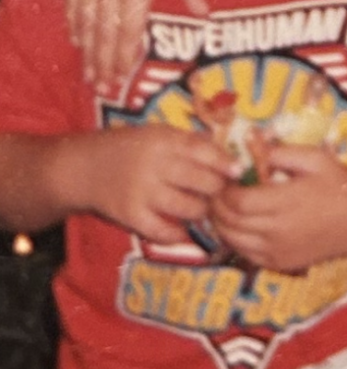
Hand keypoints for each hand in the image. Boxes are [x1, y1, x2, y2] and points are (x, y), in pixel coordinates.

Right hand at [64, 0, 205, 93]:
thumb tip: (205, 14)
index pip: (130, 28)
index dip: (126, 56)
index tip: (124, 78)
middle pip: (105, 31)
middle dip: (104, 63)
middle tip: (103, 89)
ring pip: (86, 20)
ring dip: (88, 49)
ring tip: (89, 73)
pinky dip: (74, 21)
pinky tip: (76, 38)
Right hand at [75, 126, 230, 245]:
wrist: (85, 168)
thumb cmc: (129, 148)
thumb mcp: (157, 134)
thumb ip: (189, 143)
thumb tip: (228, 155)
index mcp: (162, 140)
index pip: (202, 151)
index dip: (224, 162)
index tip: (239, 171)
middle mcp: (154, 165)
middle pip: (201, 182)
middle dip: (218, 190)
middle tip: (224, 194)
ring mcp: (142, 193)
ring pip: (188, 208)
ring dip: (202, 211)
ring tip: (203, 209)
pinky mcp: (131, 216)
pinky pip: (164, 231)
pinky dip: (178, 234)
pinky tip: (183, 230)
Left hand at [211, 145, 346, 272]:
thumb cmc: (338, 182)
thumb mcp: (312, 157)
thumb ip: (280, 151)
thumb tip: (252, 145)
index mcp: (284, 202)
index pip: (237, 202)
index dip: (222, 191)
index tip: (221, 179)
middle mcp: (278, 231)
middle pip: (230, 222)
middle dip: (216, 206)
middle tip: (214, 192)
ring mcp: (279, 251)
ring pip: (234, 242)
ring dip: (222, 225)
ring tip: (222, 208)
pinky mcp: (282, 264)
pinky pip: (248, 256)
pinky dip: (236, 242)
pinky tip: (238, 227)